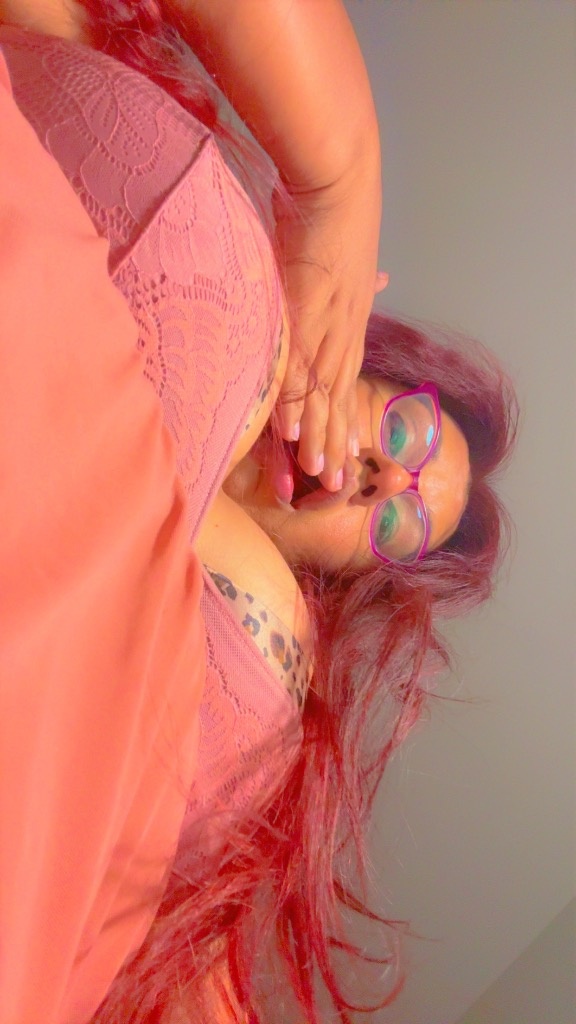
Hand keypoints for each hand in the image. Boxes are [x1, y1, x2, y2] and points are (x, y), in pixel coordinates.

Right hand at [274, 155, 385, 491]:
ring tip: (317, 472)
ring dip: (318, 434)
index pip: (346, 379)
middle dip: (336, 439)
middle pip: (338, 396)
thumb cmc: (333, 212)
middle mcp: (343, 329)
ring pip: (321, 392)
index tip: (347, 448)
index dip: (344, 416)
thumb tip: (379, 279)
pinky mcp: (301, 313)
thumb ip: (355, 277)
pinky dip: (292, 400)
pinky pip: (294, 367)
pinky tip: (290, 430)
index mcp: (350, 319)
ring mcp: (324, 324)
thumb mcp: (346, 252)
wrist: (335, 177)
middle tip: (336, 480)